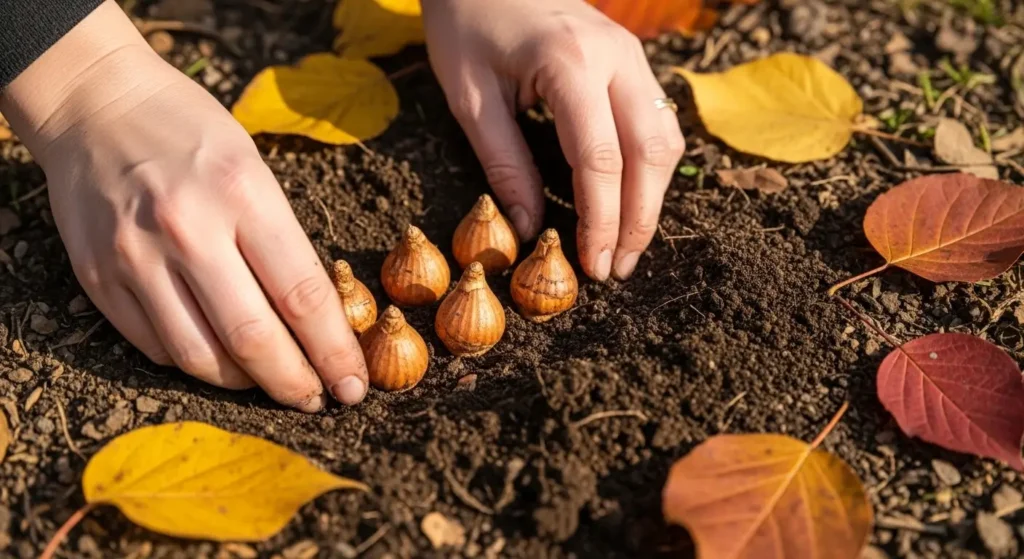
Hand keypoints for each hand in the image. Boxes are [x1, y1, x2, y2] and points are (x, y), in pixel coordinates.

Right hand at [0, 1, 368, 410]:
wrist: (94, 105)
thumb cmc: (191, 132)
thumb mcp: (254, 168)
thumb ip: (280, 240)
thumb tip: (315, 318)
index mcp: (242, 194)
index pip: (302, 295)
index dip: (333, 351)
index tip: (353, 384)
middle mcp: (188, 229)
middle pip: (253, 338)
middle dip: (295, 383)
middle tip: (317, 400)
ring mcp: (136, 257)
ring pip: (200, 356)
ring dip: (244, 383)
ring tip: (270, 384)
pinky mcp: (99, 277)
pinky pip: (154, 346)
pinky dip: (193, 364)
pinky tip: (218, 359)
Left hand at [422, 0, 684, 280]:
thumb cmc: (466, 23)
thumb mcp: (471, 98)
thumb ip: (504, 164)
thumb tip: (529, 229)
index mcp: (571, 65)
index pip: (601, 160)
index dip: (602, 221)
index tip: (593, 265)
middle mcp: (616, 58)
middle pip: (650, 153)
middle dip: (639, 220)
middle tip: (617, 269)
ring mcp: (632, 56)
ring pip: (664, 139)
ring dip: (652, 198)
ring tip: (626, 245)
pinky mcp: (632, 60)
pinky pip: (657, 122)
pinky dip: (649, 168)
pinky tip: (630, 200)